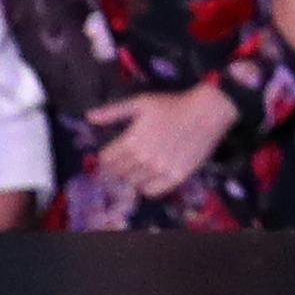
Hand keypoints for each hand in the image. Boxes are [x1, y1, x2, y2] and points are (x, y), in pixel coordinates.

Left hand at [93, 82, 236, 200]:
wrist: (205, 113)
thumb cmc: (171, 106)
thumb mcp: (140, 103)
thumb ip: (113, 112)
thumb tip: (89, 117)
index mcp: (131, 141)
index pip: (107, 159)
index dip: (106, 156)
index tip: (111, 153)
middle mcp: (143, 159)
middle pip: (119, 173)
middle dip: (118, 166)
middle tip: (125, 160)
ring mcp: (160, 170)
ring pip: (134, 183)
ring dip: (132, 176)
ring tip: (139, 166)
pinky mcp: (176, 177)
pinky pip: (153, 192)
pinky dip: (147, 187)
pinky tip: (150, 176)